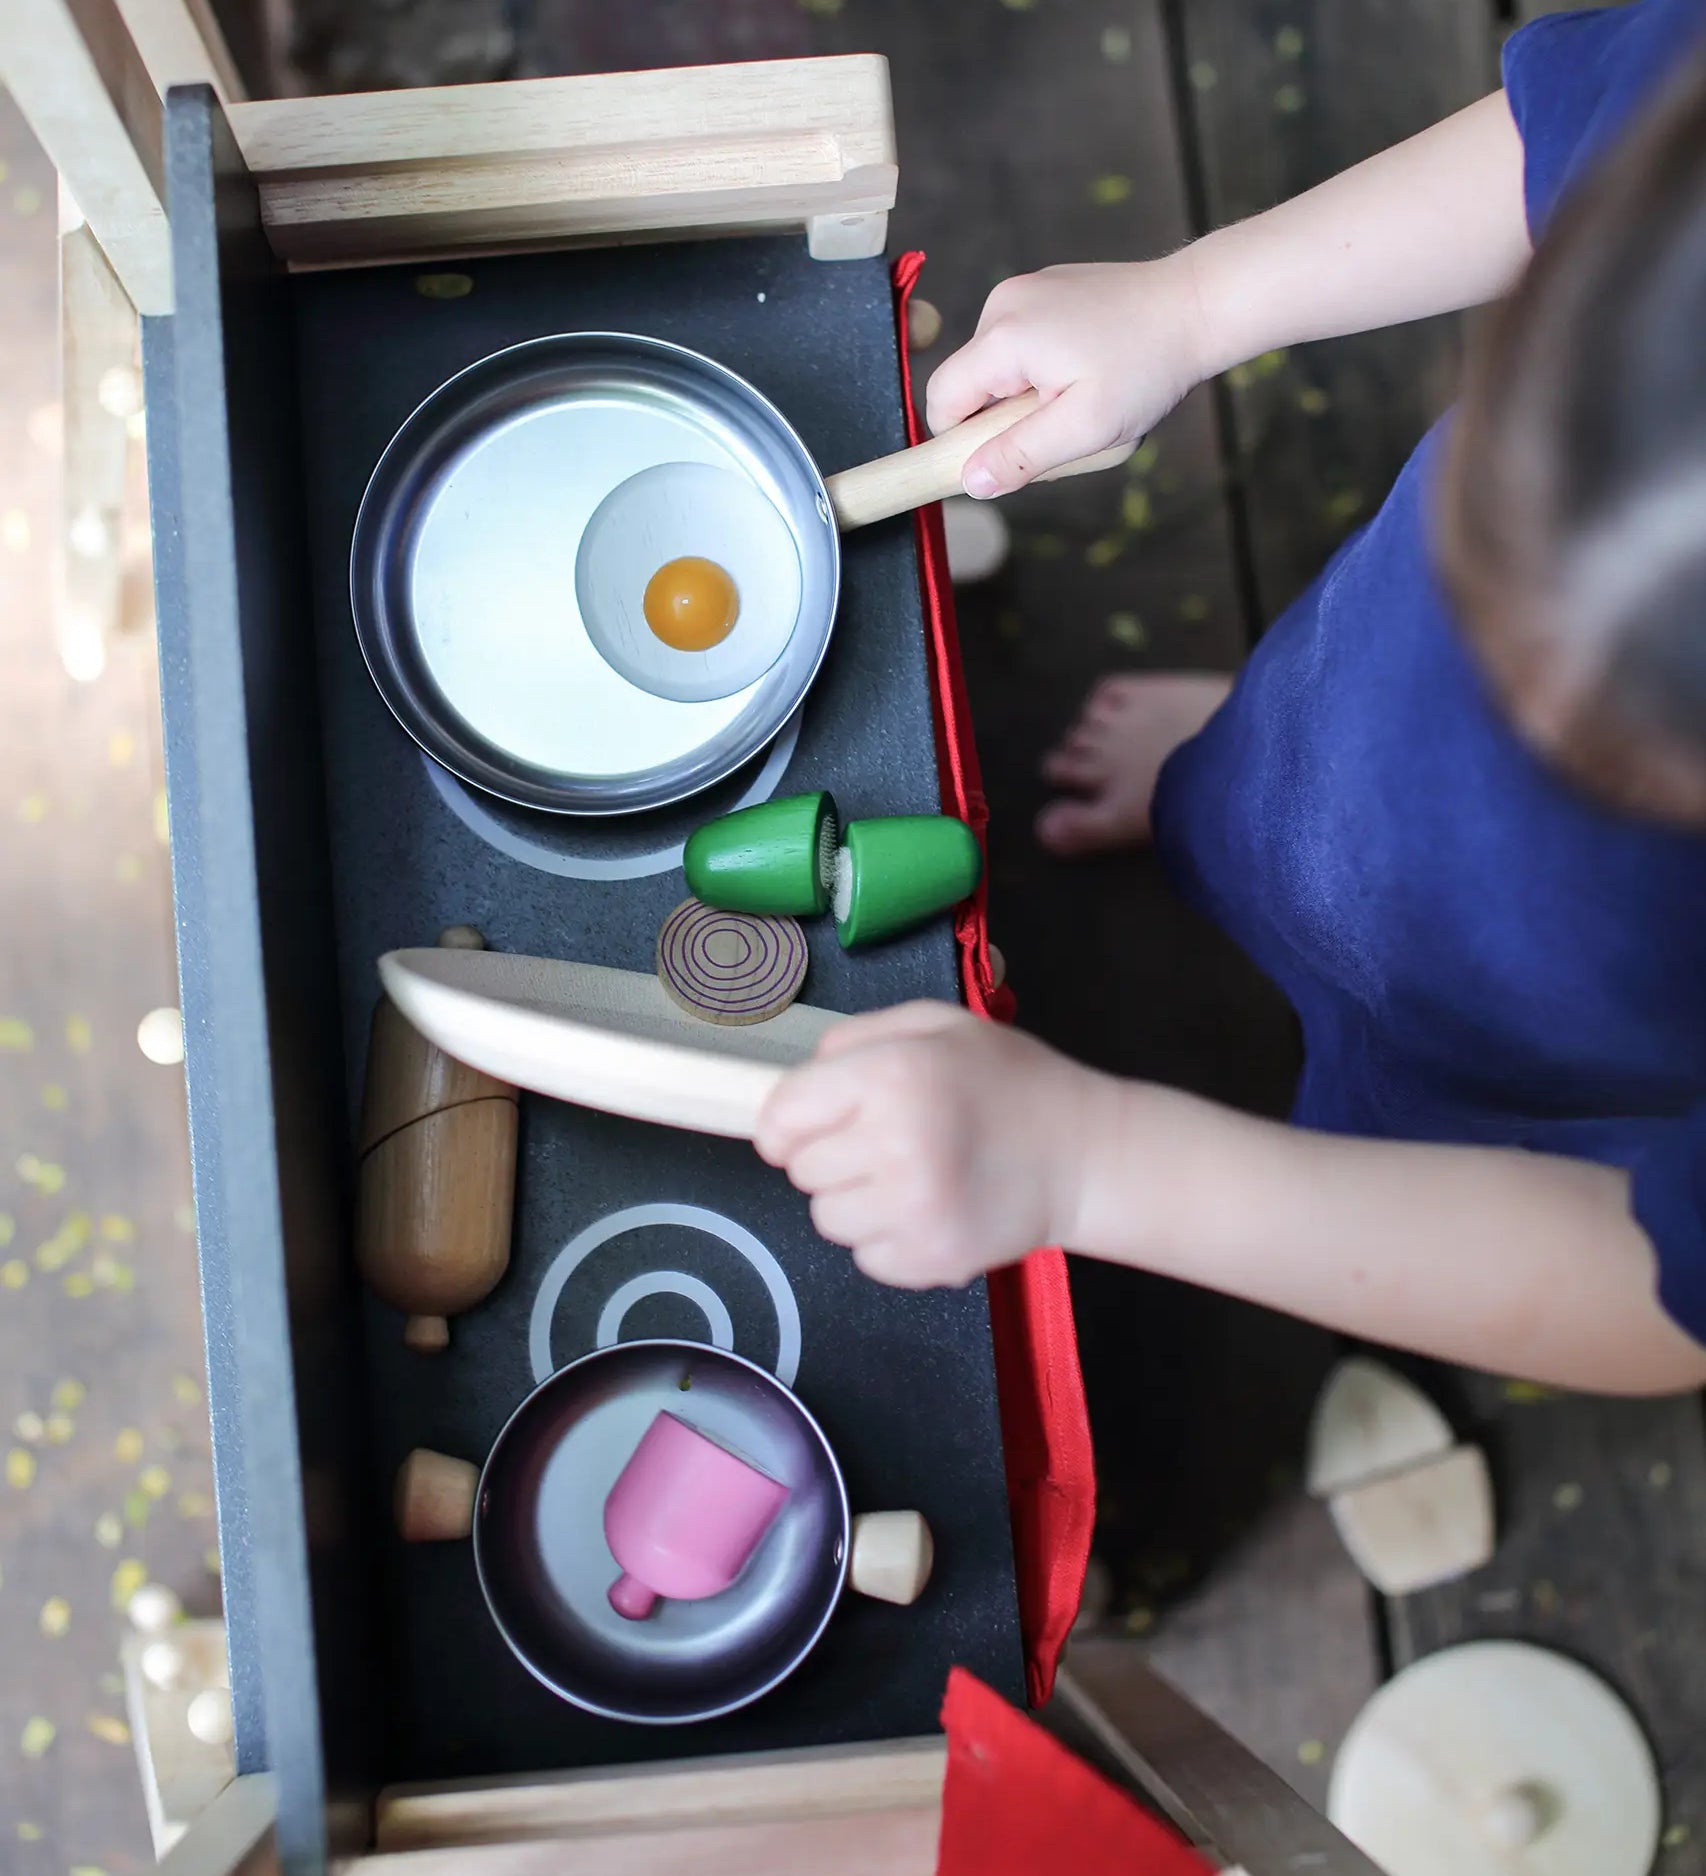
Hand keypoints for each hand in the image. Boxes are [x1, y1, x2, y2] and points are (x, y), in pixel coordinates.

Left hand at [754, 1001, 1094, 1288]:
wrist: (1084, 1154)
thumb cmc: (1006, 1082)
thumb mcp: (935, 1025)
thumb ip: (855, 1039)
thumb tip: (793, 1087)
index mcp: (890, 1075)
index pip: (782, 1116)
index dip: (783, 1124)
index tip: (802, 1128)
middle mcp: (896, 1144)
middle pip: (801, 1170)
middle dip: (830, 1156)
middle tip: (886, 1142)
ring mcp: (914, 1210)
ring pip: (827, 1219)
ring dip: (856, 1201)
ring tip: (910, 1177)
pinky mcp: (930, 1260)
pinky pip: (865, 1256)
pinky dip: (887, 1239)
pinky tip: (929, 1209)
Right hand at [925, 256, 1207, 498]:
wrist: (1197, 305)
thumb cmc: (1147, 367)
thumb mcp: (1086, 428)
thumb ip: (1021, 457)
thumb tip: (971, 482)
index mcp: (1003, 337)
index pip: (941, 400)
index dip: (961, 441)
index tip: (1004, 458)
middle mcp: (1003, 304)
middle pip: (969, 385)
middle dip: (1004, 420)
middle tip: (1064, 427)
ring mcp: (1024, 291)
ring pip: (996, 369)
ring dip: (1026, 397)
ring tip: (1083, 396)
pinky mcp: (1044, 289)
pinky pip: (1021, 346)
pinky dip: (1043, 370)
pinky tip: (1088, 370)